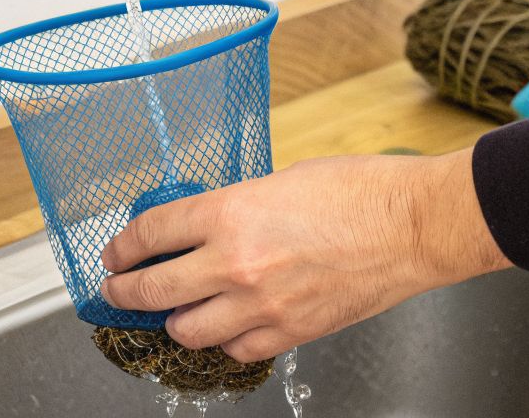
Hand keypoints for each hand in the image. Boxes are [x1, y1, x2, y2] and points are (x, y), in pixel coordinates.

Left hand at [99, 149, 509, 362]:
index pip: (152, 233)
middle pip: (154, 290)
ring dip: (174, 321)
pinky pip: (236, 349)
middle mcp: (237, 263)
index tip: (116, 252)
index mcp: (230, 213)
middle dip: (125, 291)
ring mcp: (262, 305)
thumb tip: (209, 226)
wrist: (412, 226)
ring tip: (174, 311)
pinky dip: (224, 340)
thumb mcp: (281, 180)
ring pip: (187, 331)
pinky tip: (225, 326)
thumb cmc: (360, 192)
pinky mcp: (290, 332)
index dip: (124, 246)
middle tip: (118, 289)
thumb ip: (237, 207)